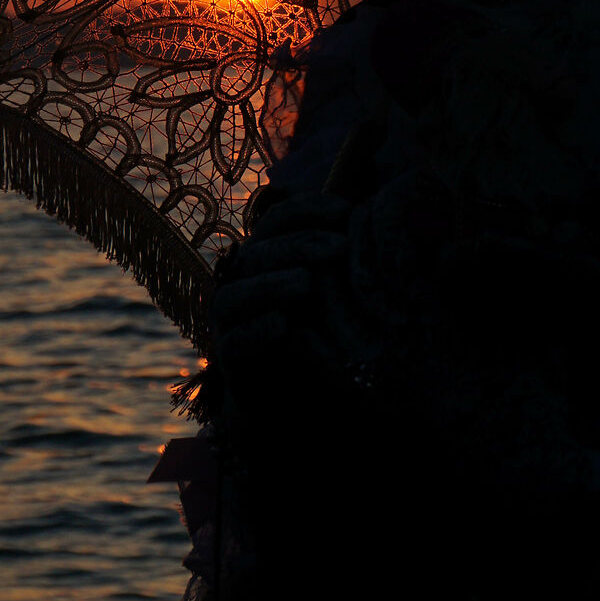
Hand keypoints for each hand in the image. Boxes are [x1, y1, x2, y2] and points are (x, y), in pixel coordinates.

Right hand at [209, 194, 351, 374]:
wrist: (288, 392)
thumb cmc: (312, 328)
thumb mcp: (329, 288)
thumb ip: (337, 257)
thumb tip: (371, 218)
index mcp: (264, 255)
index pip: (278, 218)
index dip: (309, 209)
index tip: (347, 211)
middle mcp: (240, 281)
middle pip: (259, 252)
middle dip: (299, 244)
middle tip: (339, 246)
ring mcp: (229, 319)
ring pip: (237, 293)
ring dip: (271, 284)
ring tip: (305, 282)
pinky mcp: (228, 356)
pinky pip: (235, 339)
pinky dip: (257, 329)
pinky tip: (283, 324)